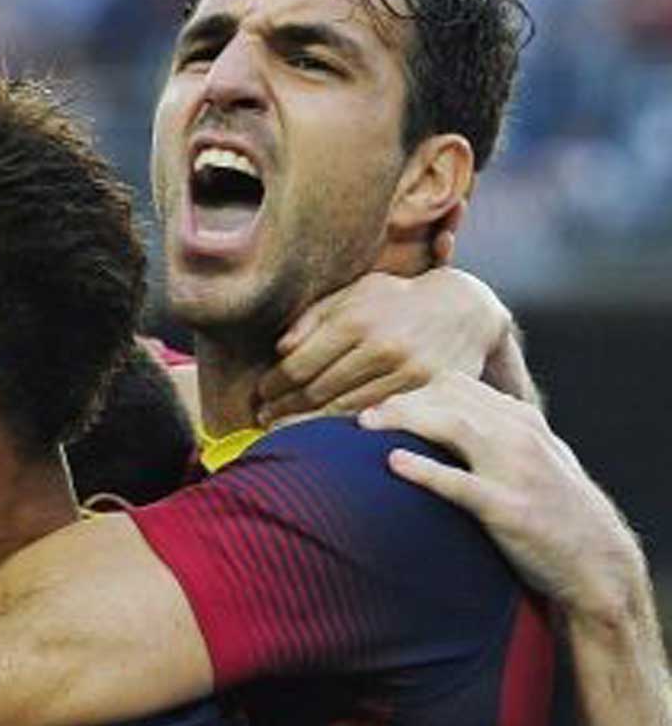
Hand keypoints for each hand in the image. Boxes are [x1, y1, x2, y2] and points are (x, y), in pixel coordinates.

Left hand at [258, 268, 512, 424]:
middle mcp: (382, 347)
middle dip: (283, 407)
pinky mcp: (424, 394)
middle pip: (317, 391)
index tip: (260, 393)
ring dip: (306, 423)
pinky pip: (374, 418)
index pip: (299, 365)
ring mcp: (406, 374)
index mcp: (358, 319)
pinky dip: (343, 428)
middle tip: (264, 417)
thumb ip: (314, 318)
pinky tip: (324, 432)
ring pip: (342, 410)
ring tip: (283, 428)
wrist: (465, 309)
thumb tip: (280, 350)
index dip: (274, 385)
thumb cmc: (398, 300)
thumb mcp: (355, 293)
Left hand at [361, 374, 647, 622]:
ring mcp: (516, 470)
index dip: (412, 389)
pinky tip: (393, 463)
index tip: (381, 406)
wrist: (597, 561)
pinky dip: (425, 469)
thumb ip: (498, 435)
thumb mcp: (534, 459)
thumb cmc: (556, 511)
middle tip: (362, 417)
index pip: (457, 384)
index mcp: (523, 420)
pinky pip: (460, 483)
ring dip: (404, 421)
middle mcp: (520, 435)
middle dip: (400, 400)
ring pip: (454, 426)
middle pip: (449, 397)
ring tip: (366, 428)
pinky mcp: (508, 509)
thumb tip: (448, 423)